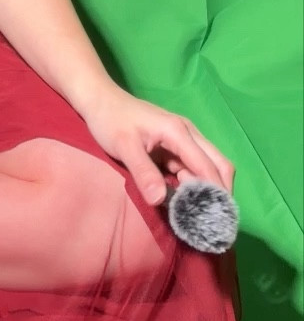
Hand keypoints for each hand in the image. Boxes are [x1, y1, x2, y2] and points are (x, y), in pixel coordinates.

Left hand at [78, 83, 234, 205]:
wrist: (100, 100)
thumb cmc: (111, 120)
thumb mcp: (124, 146)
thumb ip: (143, 172)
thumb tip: (160, 200)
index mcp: (179, 133)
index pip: (209, 167)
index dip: (217, 193)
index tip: (217, 220)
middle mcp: (188, 135)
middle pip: (219, 165)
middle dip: (220, 192)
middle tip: (210, 219)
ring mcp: (182, 141)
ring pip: (207, 168)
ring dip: (205, 189)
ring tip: (192, 212)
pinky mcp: (174, 148)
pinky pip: (192, 169)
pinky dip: (192, 185)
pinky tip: (181, 200)